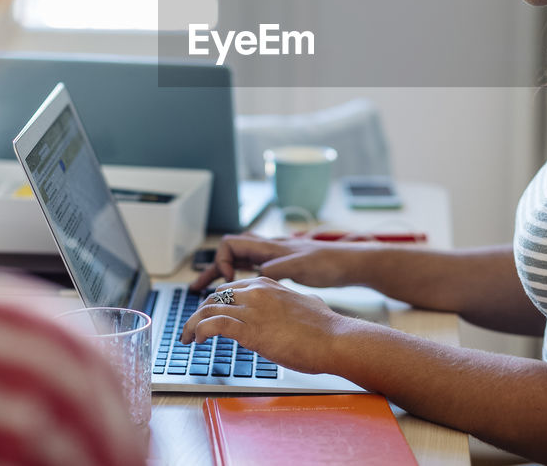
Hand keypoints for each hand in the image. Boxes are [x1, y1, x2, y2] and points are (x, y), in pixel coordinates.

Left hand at [180, 277, 360, 374]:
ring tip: (187, 338)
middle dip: (199, 314)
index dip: (214, 304)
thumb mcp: (305, 303)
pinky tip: (197, 340)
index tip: (208, 316)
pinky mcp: (250, 329)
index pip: (229, 289)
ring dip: (192, 324)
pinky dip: (200, 331)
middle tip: (191, 330)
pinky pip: (213, 325)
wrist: (334, 339)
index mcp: (267, 283)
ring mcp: (252, 308)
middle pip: (214, 298)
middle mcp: (256, 291)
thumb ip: (291, 303)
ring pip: (208, 310)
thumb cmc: (325, 328)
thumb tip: (294, 308)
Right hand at [188, 233, 369, 292]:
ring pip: (240, 267)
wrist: (350, 264)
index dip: (221, 260)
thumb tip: (257, 273)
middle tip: (196, 291)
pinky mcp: (282, 274)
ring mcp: (274, 262)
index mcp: (269, 247)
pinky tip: (240, 303)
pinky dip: (241, 287)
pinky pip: (253, 276)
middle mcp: (268, 252)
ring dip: (224, 281)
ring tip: (208, 299)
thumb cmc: (329, 262)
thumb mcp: (303, 265)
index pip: (232, 244)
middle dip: (212, 272)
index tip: (225, 280)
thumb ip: (280, 268)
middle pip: (231, 256)